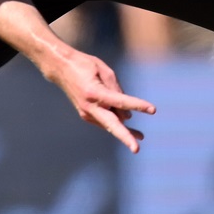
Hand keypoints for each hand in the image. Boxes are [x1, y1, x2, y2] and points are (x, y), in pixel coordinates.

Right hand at [35, 46, 155, 153]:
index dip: (137, 105)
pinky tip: (129, 129)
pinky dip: (116, 123)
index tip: (152, 110)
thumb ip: (117, 90)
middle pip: (111, 124)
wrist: (60, 68)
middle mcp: (89, 107)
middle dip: (125, 136)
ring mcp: (86, 113)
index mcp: (94, 93)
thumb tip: (126, 113)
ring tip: (141, 136)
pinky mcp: (86, 115)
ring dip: (125, 130)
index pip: (120, 101)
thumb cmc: (84, 64)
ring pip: (110, 124)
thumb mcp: (103, 70)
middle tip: (136, 149)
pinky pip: (105, 121)